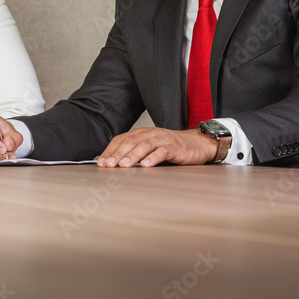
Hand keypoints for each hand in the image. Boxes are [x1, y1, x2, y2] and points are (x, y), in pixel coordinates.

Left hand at [97, 128, 215, 167]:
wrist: (197, 143)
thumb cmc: (171, 147)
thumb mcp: (150, 148)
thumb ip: (135, 152)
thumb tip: (114, 164)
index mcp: (142, 133)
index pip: (122, 139)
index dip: (110, 150)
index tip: (101, 162)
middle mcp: (151, 134)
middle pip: (130, 142)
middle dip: (117, 154)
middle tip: (108, 165)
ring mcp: (163, 140)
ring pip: (144, 145)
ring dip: (132, 155)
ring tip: (123, 165)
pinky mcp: (174, 147)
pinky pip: (162, 152)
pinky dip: (153, 158)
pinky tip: (146, 165)